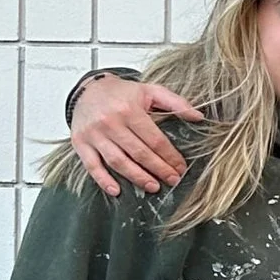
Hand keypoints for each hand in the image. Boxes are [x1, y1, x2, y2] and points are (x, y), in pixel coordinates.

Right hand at [67, 76, 200, 199]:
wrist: (87, 89)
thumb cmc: (121, 93)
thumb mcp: (150, 90)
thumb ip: (175, 102)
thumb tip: (198, 116)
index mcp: (129, 109)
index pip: (154, 139)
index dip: (170, 156)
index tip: (181, 168)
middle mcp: (110, 122)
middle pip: (138, 153)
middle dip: (158, 169)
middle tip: (172, 180)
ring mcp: (94, 134)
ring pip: (118, 161)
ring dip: (137, 177)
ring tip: (153, 186)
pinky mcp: (80, 143)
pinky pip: (91, 166)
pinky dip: (103, 180)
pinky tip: (116, 191)